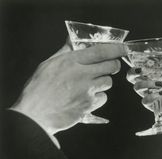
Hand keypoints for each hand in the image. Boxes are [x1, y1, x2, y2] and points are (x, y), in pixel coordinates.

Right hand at [11, 40, 125, 134]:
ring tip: (90, 85)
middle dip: (113, 65)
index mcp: (72, 61)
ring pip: (108, 82)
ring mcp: (87, 91)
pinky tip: (87, 98)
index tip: (123, 48)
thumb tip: (72, 39)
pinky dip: (98, 97)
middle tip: (108, 67)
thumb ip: (65, 51)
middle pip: (111, 66)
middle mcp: (82, 74)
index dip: (116, 49)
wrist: (35, 114)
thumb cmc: (39, 88)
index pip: (101, 51)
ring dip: (103, 82)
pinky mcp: (89, 105)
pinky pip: (102, 98)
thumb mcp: (49, 64)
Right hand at [126, 48, 161, 122]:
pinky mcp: (153, 104)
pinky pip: (144, 100)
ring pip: (136, 87)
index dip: (136, 62)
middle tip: (140, 70)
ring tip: (160, 84)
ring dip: (145, 83)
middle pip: (132, 76)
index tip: (140, 59)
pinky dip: (151, 96)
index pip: (140, 65)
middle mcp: (150, 81)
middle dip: (132, 72)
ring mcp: (150, 92)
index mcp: (155, 72)